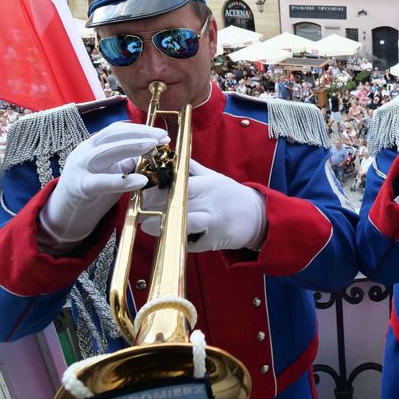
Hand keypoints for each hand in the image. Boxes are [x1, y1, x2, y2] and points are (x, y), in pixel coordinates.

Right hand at [40, 122, 167, 244]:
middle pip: (113, 135)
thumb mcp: (110, 171)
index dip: (141, 129)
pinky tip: (141, 180)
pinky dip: (122, 180)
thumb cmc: (91, 192)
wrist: (64, 216)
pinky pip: (101, 182)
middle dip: (140, 134)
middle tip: (163, 138)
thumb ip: (125, 161)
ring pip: (106, 151)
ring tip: (153, 148)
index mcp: (92, 145)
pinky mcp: (79, 187)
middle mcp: (84, 151)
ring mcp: (79, 168)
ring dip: (132, 147)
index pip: (117, 130)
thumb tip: (148, 153)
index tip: (162, 134)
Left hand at [140, 160, 266, 251]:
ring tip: (148, 226)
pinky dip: (178, 239)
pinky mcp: (213, 241)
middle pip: (177, 204)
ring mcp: (213, 223)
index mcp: (209, 184)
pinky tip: (167, 236)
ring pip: (183, 223)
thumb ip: (193, 169)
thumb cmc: (231, 195)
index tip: (144, 193)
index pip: (180, 185)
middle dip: (155, 208)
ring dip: (162, 225)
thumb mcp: (214, 177)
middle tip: (142, 210)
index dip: (159, 190)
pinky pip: (192, 242)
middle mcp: (210, 202)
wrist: (257, 217)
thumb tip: (172, 156)